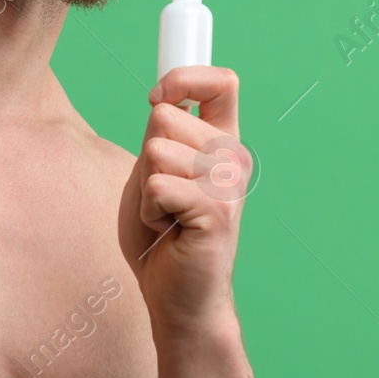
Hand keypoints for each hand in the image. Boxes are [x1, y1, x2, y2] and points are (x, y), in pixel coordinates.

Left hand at [118, 65, 252, 335]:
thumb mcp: (153, 174)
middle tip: (163, 198)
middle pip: (165, 116)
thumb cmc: (162, 239)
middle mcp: (234, 158)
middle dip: (145, 158)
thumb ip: (160, 137)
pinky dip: (147, 211)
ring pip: (156, 151)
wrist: (178, 299)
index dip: (184, 78)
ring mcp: (229, 185)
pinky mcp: (216, 211)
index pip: (221, 81)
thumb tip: (161, 97)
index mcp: (223, 143)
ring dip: (144, 190)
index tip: (159, 98)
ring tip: (166, 216)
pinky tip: (168, 231)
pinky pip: (157, 186)